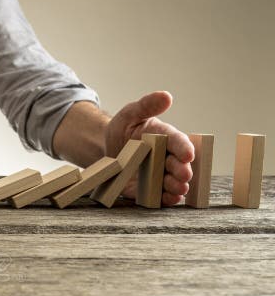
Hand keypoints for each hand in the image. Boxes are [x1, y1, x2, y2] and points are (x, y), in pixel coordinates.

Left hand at [106, 91, 194, 206]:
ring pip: (172, 181)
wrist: (106, 149)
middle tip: (184, 175)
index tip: (188, 154)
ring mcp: (158, 174)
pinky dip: (166, 198)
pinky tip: (171, 199)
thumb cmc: (123, 129)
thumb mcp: (130, 114)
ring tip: (179, 189)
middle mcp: (165, 156)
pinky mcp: (148, 189)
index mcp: (165, 137)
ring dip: (177, 186)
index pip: (177, 141)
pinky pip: (160, 196)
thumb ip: (147, 105)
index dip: (184, 148)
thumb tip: (166, 96)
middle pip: (177, 164)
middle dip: (182, 170)